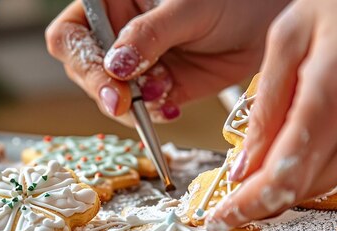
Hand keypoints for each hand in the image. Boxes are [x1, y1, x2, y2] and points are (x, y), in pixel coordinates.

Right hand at [45, 0, 288, 125]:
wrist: (267, 18)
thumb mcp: (186, 7)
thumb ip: (149, 35)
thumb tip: (114, 67)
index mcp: (112, 5)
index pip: (70, 35)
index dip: (80, 59)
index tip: (108, 79)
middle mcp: (118, 36)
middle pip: (85, 72)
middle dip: (105, 90)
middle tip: (126, 102)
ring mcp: (138, 66)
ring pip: (112, 97)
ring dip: (134, 104)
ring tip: (165, 89)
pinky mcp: (160, 89)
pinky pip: (143, 112)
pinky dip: (154, 113)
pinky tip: (173, 102)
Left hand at [207, 0, 336, 230]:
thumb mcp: (290, 35)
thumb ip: (265, 106)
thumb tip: (243, 164)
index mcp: (335, 93)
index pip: (282, 176)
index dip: (247, 207)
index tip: (222, 219)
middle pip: (305, 187)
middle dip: (264, 196)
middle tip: (236, 194)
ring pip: (330, 178)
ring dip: (294, 175)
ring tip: (274, 150)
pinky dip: (327, 154)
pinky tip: (319, 127)